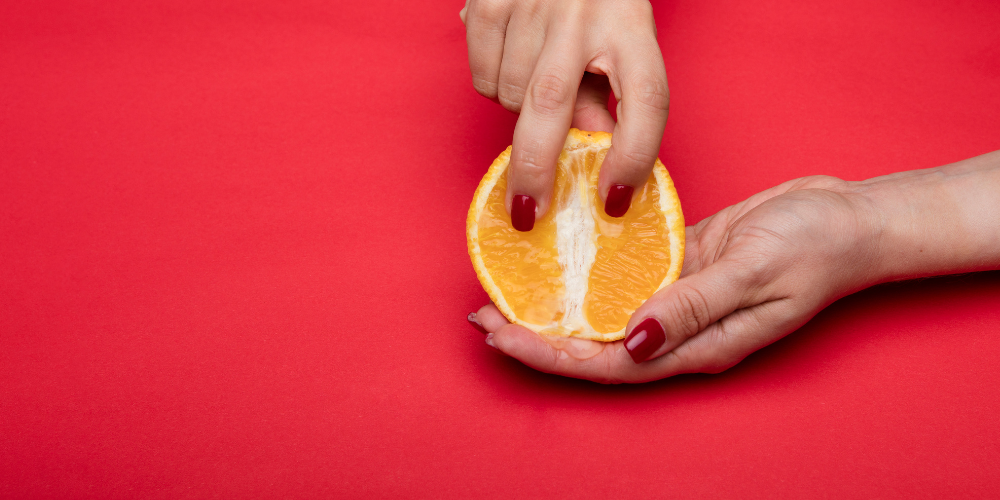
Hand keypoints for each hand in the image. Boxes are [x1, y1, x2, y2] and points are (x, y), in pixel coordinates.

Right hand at [460, 0, 669, 228]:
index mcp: (631, 23)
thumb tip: (592, 167)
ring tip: (537, 77)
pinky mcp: (488, 0)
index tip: (614, 201)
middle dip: (537, 168)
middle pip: (552, 105)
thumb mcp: (620, 44)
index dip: (633, 158)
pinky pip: (482, 77)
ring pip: (510, 97)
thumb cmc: (597, 3)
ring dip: (519, 110)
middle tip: (529, 212)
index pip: (646, 100)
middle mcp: (582, 10)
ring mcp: (531, 2)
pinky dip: (492, 82)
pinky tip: (512, 57)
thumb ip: (607, 103)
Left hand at [470, 175, 883, 382]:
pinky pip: (624, 280)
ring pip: (604, 316)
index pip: (610, 363)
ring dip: (555, 309)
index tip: (502, 336)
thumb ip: (694, 305)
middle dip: (537, 337)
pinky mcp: (680, 269)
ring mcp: (679, 302)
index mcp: (698, 346)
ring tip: (505, 296)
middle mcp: (681, 332)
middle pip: (596, 347)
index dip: (552, 354)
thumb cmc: (814, 246)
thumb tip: (633, 338)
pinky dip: (586, 278)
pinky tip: (557, 267)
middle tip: (482, 318)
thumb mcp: (755, 271)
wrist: (849, 219)